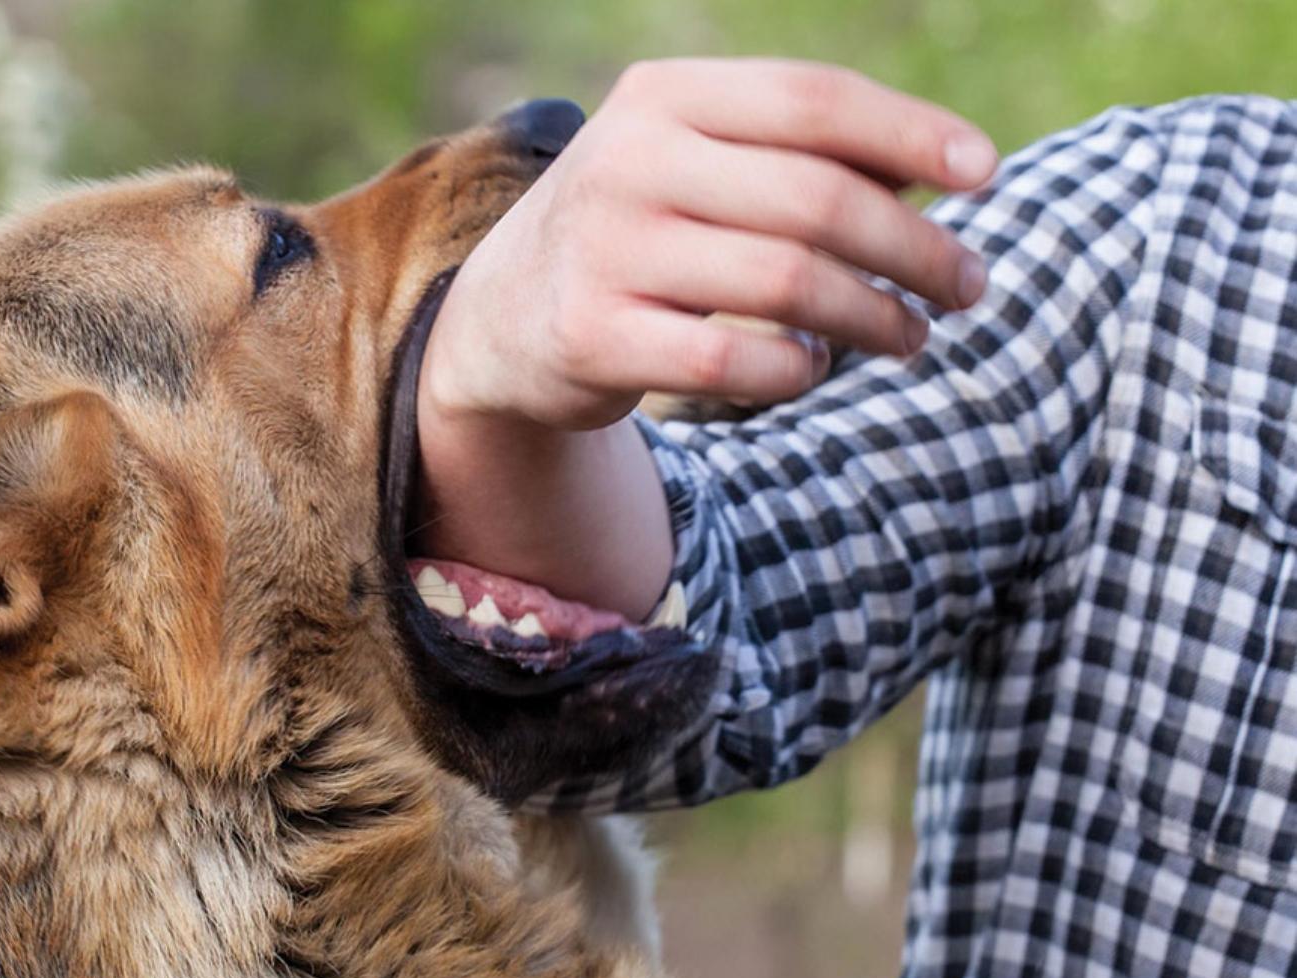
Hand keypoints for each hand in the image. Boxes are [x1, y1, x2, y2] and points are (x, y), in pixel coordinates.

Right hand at [416, 60, 996, 618]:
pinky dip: (796, 369)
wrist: (502, 317)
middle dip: (915, 248)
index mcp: (663, 98)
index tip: (986, 175)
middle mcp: (627, 162)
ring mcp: (606, 251)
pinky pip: (736, 360)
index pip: (813, 100)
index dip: (913, 133)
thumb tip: (947, 171)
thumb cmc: (640, 229)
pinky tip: (813, 366)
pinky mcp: (592, 336)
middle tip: (968, 286)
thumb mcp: (697, 163)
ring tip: (911, 336)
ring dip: (875, 317)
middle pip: (817, 199)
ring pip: (788, 283)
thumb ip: (800, 155)